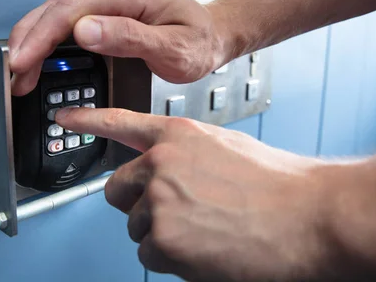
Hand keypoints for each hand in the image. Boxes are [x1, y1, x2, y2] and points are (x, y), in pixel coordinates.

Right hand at [8, 0, 231, 95]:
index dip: (41, 37)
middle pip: (56, 9)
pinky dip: (49, 42)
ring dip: (34, 42)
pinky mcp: (106, 12)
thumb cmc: (199, 42)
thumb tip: (83, 31)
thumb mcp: (173, 47)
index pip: (71, 10)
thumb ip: (129, 39)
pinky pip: (69, 23)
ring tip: (21, 73)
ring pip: (57, 15)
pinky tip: (40, 58)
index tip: (22, 62)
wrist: (213, 36)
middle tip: (14, 76)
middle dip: (28, 42)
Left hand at [55, 107, 332, 281]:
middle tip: (178, 213)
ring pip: (137, 227)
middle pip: (117, 191)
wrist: (310, 215)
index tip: (65, 117)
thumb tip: (166, 168)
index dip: (87, 120)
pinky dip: (175, 259)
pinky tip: (208, 248)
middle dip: (139, 205)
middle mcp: (161, 162)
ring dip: (164, 235)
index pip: (119, 123)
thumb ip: (187, 153)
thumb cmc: (279, 185)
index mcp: (178, 135)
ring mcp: (159, 199)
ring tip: (207, 230)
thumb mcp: (225, 148)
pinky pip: (151, 255)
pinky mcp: (164, 238)